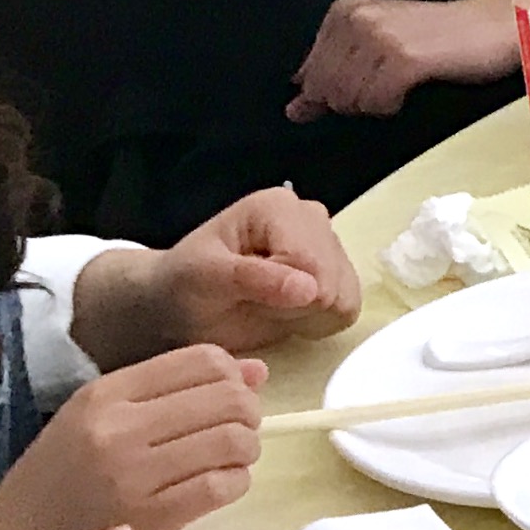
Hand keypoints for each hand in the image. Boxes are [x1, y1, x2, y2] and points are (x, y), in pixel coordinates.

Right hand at [0, 349, 268, 529]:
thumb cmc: (63, 473)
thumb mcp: (102, 415)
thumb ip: (176, 386)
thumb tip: (259, 369)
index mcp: (106, 393)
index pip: (204, 359)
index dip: (233, 376)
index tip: (227, 397)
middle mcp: (119, 427)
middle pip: (229, 397)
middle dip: (248, 414)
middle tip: (235, 432)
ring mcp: (134, 474)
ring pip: (233, 441)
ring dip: (245, 450)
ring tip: (226, 460)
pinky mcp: (150, 517)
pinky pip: (222, 486)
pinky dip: (236, 483)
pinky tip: (218, 486)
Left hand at [68, 190, 358, 368]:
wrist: (181, 306)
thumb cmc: (184, 287)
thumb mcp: (202, 279)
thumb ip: (253, 279)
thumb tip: (310, 290)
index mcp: (278, 208)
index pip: (310, 262)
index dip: (282, 293)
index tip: (244, 296)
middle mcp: (312, 218)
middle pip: (332, 280)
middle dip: (293, 305)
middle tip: (253, 302)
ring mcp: (329, 245)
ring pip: (344, 298)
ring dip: (304, 315)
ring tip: (267, 306)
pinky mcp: (339, 273)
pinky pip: (348, 310)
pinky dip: (316, 322)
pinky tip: (285, 312)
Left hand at [287, 0, 517, 124]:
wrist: (494, 24)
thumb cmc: (442, 37)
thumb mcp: (380, 43)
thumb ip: (336, 71)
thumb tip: (297, 107)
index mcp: (345, 11)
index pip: (309, 71)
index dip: (327, 92)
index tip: (358, 88)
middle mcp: (357, 20)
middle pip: (326, 88)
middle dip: (352, 101)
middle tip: (387, 86)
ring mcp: (379, 39)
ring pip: (348, 99)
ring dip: (373, 104)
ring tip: (399, 85)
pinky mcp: (403, 60)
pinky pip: (376, 102)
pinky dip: (390, 106)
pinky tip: (408, 90)